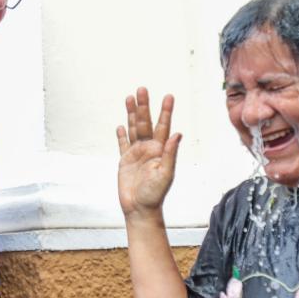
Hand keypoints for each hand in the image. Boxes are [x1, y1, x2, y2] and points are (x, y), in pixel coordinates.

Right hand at [116, 88, 181, 217]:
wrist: (140, 209)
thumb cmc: (155, 194)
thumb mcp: (165, 174)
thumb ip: (170, 153)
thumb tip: (177, 134)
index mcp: (160, 150)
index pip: (163, 126)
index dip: (165, 112)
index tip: (168, 96)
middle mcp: (149, 149)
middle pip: (145, 123)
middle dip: (144, 106)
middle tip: (141, 89)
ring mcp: (136, 154)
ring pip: (134, 129)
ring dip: (132, 114)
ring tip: (130, 98)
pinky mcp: (125, 161)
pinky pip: (122, 144)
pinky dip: (121, 135)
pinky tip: (121, 125)